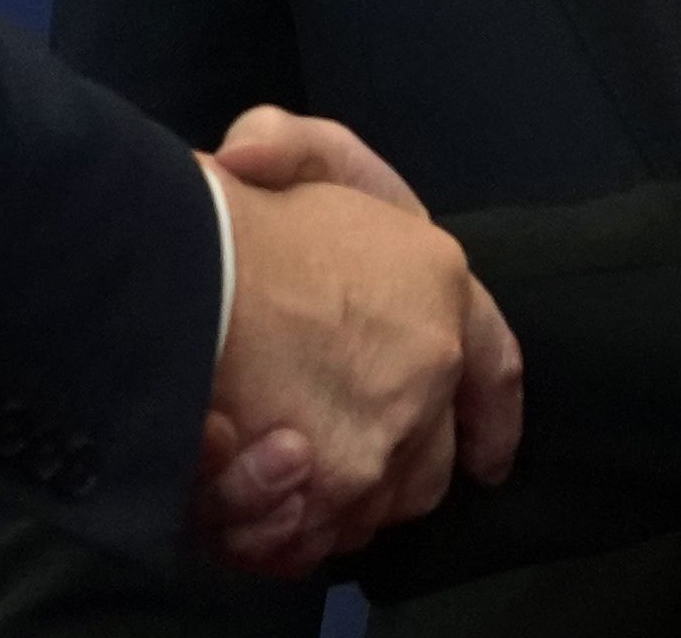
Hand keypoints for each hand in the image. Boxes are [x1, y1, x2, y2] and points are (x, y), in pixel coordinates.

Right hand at [192, 112, 523, 577]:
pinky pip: (313, 532)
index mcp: (442, 288)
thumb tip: (245, 160)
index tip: (490, 457)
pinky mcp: (332, 482)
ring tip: (279, 481)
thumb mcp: (284, 149)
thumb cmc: (241, 204)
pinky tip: (251, 498)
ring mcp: (386, 433)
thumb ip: (287, 147)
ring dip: (335, 502)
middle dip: (397, 470)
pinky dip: (284, 527)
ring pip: (373, 502)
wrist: (186, 261)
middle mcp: (430, 371)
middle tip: (341, 464)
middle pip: (428, 459)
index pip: (494, 365)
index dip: (491, 413)